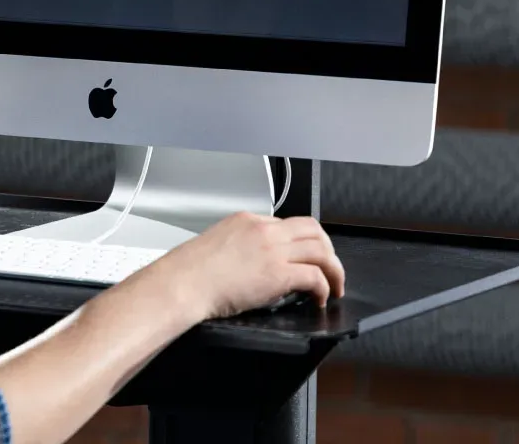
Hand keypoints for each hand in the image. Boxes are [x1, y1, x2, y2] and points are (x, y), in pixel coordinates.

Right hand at [151, 212, 344, 324]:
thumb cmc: (191, 270)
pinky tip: (319, 298)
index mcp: (247, 220)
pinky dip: (324, 288)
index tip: (303, 257)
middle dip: (327, 249)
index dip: (300, 243)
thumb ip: (239, 245)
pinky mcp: (279, 273)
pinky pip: (315, 276)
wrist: (184, 282)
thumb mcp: (217, 243)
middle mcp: (264, 229)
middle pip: (312, 229)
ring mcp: (273, 249)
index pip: (286, 224)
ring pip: (321, 249)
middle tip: (330, 268)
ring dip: (334, 269)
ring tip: (334, 285)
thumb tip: (252, 262)